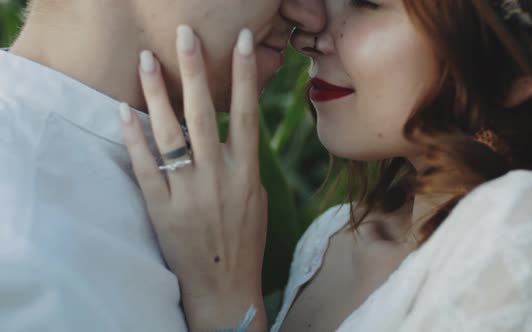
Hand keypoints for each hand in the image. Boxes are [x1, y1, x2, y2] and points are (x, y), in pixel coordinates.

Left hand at [120, 25, 267, 330]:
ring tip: (147, 61)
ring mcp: (188, 192)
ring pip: (170, 133)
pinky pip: (145, 166)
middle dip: (195, 69)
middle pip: (204, 113)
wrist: (224, 285)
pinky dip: (134, 138)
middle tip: (185, 34)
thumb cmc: (244, 241)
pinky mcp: (162, 208)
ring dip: (157, 94)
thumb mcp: (256, 197)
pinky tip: (124, 112)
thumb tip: (232, 130)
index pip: (247, 114)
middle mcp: (218, 176)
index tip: (244, 42)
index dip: (246, 75)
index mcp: (247, 173)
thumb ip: (243, 162)